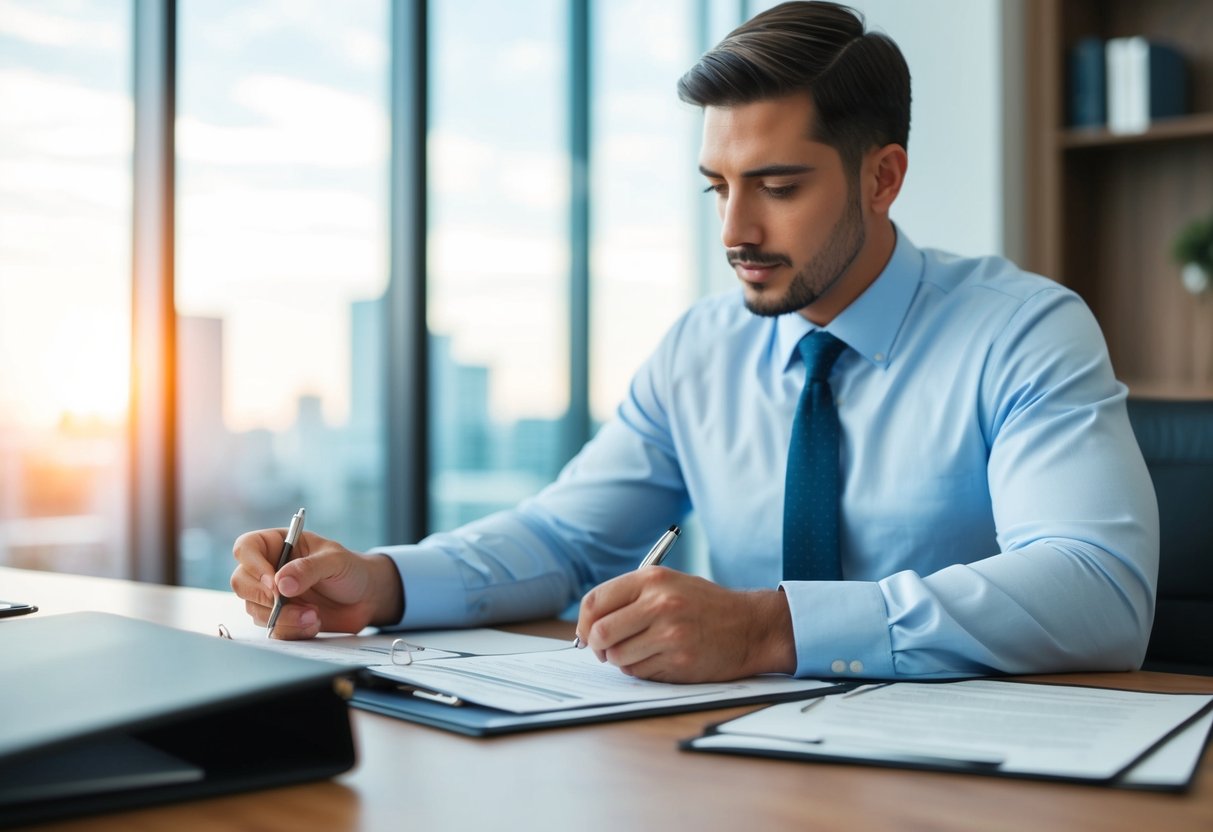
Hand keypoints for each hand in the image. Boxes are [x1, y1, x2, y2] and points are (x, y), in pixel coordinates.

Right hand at [230, 529, 403, 638]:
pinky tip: (314, 624)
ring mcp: (271, 596)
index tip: (273, 582)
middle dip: (263, 597)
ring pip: (255, 609)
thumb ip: (309, 568)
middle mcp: (269, 569)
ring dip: (282, 617)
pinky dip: (292, 630)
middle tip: (285, 602)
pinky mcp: (280, 618)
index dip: (252, 564)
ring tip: (314, 615)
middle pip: (241, 582)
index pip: (246, 547)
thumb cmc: (350, 569)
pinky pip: (273, 629)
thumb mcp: (335, 561)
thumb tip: (280, 584)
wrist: (365, 597)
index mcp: (277, 544)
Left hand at [574, 567, 796, 682]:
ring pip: (617, 656)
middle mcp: (659, 603)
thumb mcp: (668, 583)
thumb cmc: (704, 605)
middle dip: (597, 646)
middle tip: (604, 650)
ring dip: (621, 659)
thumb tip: (587, 624)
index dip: (583, 622)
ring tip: (641, 650)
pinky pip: (639, 672)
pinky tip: (660, 658)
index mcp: (652, 579)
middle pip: (600, 632)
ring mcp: (670, 634)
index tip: (585, 632)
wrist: (750, 625)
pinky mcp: (679, 660)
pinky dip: (641, 670)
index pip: (595, 601)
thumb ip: (630, 597)